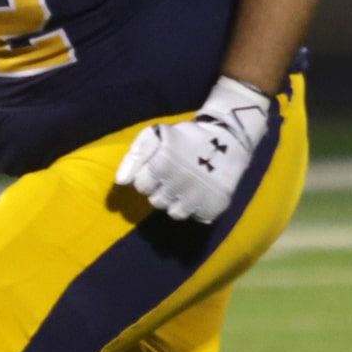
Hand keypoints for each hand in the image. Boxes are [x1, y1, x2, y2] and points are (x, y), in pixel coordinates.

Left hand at [115, 76, 272, 223]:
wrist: (229, 138)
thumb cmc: (187, 136)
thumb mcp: (156, 134)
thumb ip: (134, 156)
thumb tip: (121, 182)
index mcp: (162, 165)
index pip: (141, 185)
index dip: (147, 177)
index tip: (158, 169)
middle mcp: (177, 185)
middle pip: (156, 201)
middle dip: (161, 190)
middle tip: (173, 177)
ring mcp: (196, 199)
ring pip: (174, 213)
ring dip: (177, 201)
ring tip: (185, 187)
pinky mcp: (212, 207)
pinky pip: (195, 217)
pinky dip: (196, 208)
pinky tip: (199, 194)